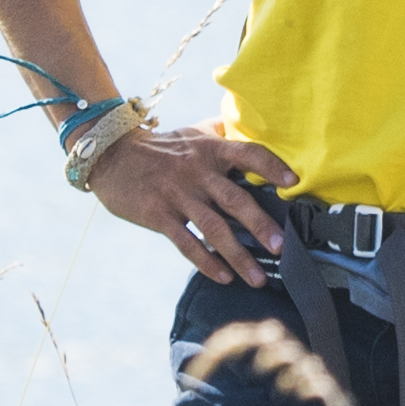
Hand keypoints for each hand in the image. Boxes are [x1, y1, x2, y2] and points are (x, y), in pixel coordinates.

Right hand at [88, 117, 296, 283]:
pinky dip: (206, 262)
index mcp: (210, 149)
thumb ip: (222, 132)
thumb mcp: (192, 132)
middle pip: (235, 200)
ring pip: (214, 229)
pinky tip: (222, 276)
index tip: (293, 183)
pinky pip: (187, 243)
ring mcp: (177, 194)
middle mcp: (197, 171)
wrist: (111, 155)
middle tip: (281, 248)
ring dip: (238, 256)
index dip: (272, 166)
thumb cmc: (160, 146)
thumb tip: (251, 128)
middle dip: (260, 225)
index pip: (248, 153)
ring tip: (257, 278)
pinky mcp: (158, 215)